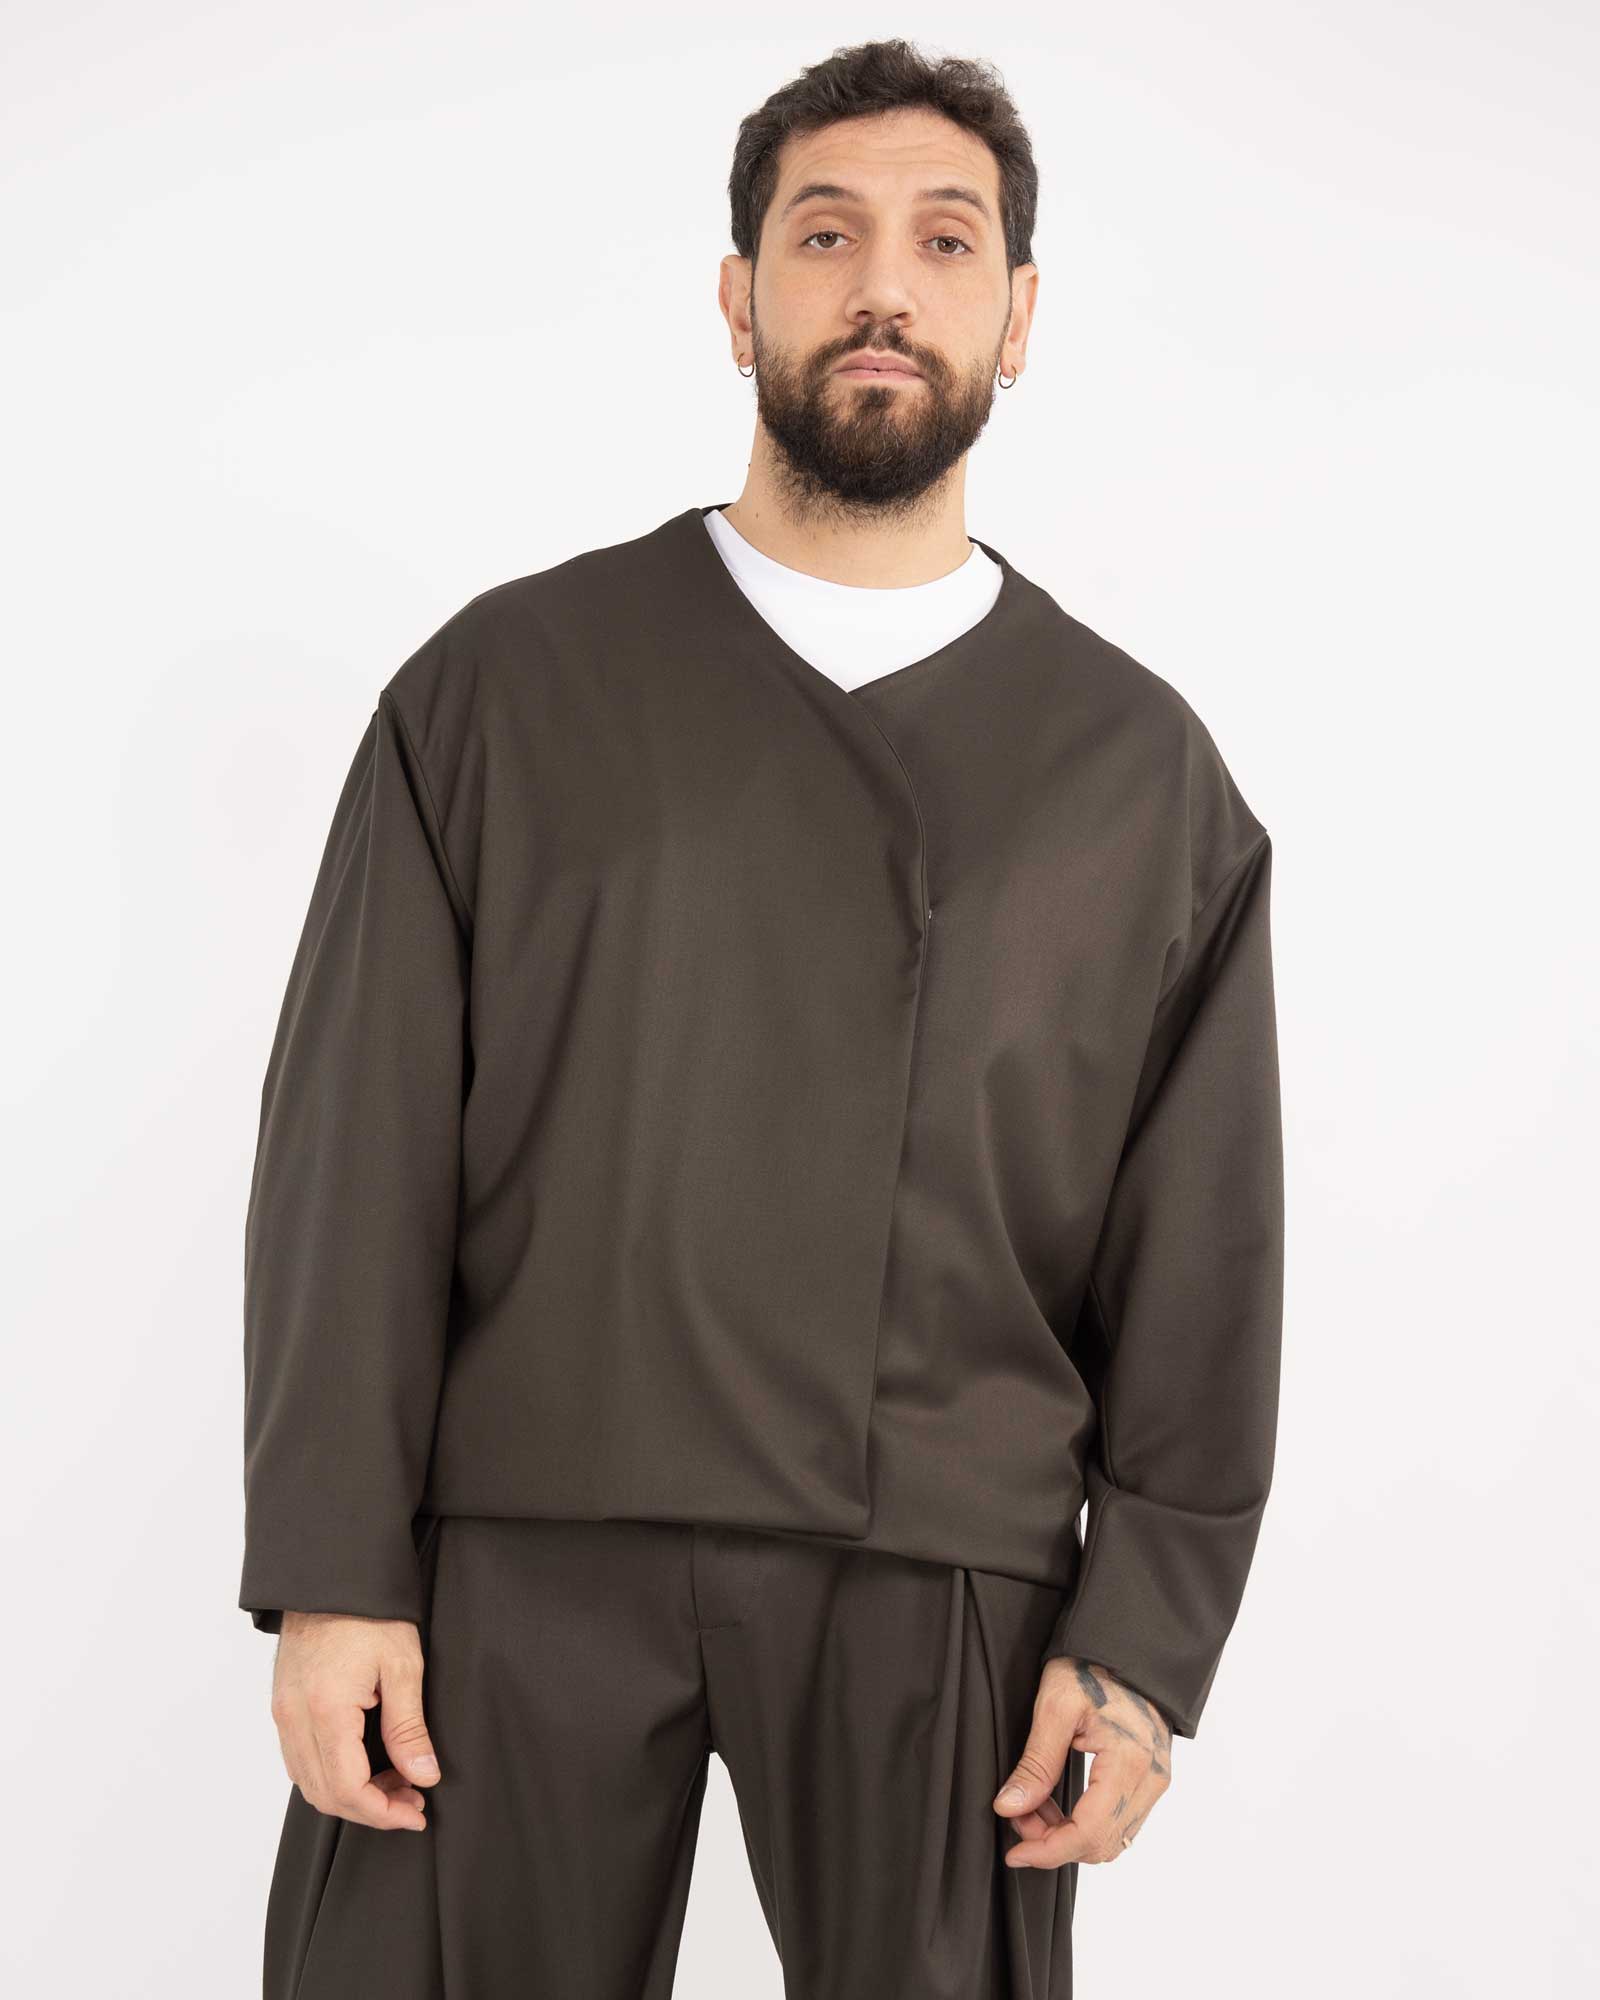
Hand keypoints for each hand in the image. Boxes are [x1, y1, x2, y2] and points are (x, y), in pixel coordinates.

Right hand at [269, 1611, 442, 1830]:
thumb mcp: (402, 1665)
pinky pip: (300, 1759)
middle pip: (325, 1794)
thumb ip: (409, 1727)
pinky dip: (331, 1774)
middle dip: (370, 1809)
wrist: (331, 1574)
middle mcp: (294, 1718)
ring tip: (395, 1782)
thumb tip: (423, 1776)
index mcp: (325, 1710)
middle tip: (412, 1801)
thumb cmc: (370, 1611)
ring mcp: (283, 1712)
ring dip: (350, 1794)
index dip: (382, 1812)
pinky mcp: (283, 1705)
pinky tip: (366, 1763)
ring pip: (309, 1781)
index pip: (347, 1789)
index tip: (415, 1814)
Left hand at [992, 1656, 1171, 1866]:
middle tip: (1016, 1817)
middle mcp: (1152, 1780)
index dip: (1048, 1851)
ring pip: (1111, 1839)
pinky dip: (1085, 1824)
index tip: (1015, 1853)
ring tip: (1033, 1808)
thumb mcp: (1054, 1706)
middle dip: (1053, 1843)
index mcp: (1129, 1762)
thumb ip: (1036, 1762)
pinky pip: (1120, 1822)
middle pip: (1101, 1844)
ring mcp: (1156, 1781)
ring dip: (1068, 1835)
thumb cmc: (1091, 1666)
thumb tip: (1008, 1808)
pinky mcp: (1152, 1779)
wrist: (1127, 1647)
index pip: (1089, 1833)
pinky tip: (1057, 1804)